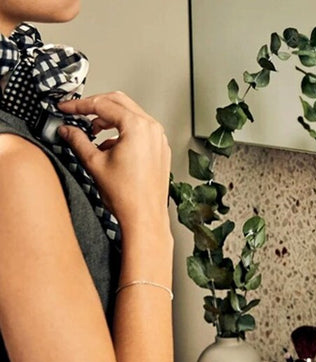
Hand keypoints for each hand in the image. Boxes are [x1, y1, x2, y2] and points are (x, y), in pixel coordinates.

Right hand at [56, 92, 170, 230]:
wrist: (145, 218)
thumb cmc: (128, 197)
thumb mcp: (94, 163)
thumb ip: (77, 140)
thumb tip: (67, 130)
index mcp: (137, 127)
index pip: (103, 104)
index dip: (79, 105)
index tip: (67, 108)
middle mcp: (152, 130)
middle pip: (119, 102)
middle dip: (96, 106)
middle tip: (79, 113)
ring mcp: (159, 140)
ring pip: (131, 115)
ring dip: (110, 119)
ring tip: (94, 132)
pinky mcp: (161, 151)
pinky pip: (141, 131)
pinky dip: (124, 132)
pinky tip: (111, 146)